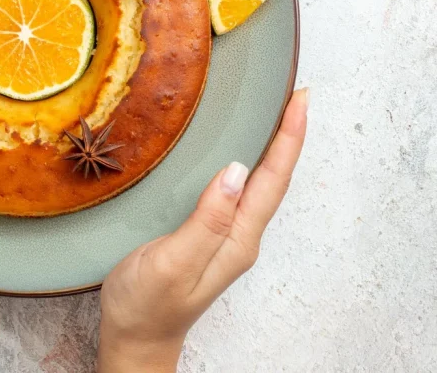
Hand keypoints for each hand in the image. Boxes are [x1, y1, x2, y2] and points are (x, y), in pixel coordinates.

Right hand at [97, 87, 309, 371]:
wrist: (135, 340)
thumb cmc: (147, 306)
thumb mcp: (171, 263)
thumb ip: (206, 220)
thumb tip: (237, 171)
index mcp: (238, 239)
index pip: (272, 180)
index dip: (289, 138)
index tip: (300, 101)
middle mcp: (241, 236)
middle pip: (274, 178)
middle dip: (289, 135)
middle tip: (297, 95)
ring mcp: (228, 236)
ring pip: (261, 184)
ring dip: (274, 147)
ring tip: (281, 113)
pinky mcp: (211, 234)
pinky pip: (241, 191)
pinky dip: (250, 162)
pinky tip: (241, 151)